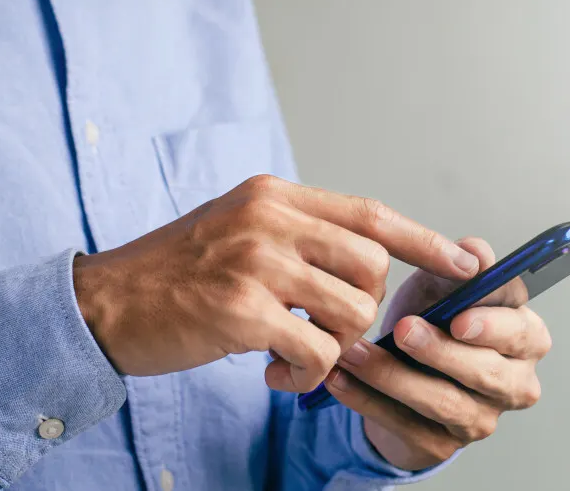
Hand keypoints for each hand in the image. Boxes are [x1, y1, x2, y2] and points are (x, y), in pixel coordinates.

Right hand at [72, 174, 479, 392]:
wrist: (104, 302)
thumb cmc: (176, 272)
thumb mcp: (239, 229)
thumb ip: (298, 235)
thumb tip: (366, 263)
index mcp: (275, 195)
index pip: (370, 214)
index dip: (424, 240)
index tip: (465, 262)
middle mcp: (270, 219)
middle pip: (371, 266)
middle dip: (365, 310)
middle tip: (328, 329)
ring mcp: (256, 262)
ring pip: (351, 310)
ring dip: (335, 346)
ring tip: (296, 354)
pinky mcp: (241, 310)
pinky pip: (316, 350)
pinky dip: (308, 372)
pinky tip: (277, 373)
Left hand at [324, 238, 551, 469]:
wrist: (400, 370)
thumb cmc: (430, 318)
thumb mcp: (441, 284)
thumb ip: (457, 265)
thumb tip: (475, 253)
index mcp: (527, 336)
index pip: (520, 329)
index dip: (490, 325)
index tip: (457, 318)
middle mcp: (515, 383)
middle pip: (486, 372)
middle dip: (440, 351)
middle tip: (402, 330)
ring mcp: (482, 419)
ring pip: (443, 402)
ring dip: (393, 375)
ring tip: (354, 352)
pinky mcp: (443, 444)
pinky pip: (405, 425)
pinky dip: (367, 401)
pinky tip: (340, 380)